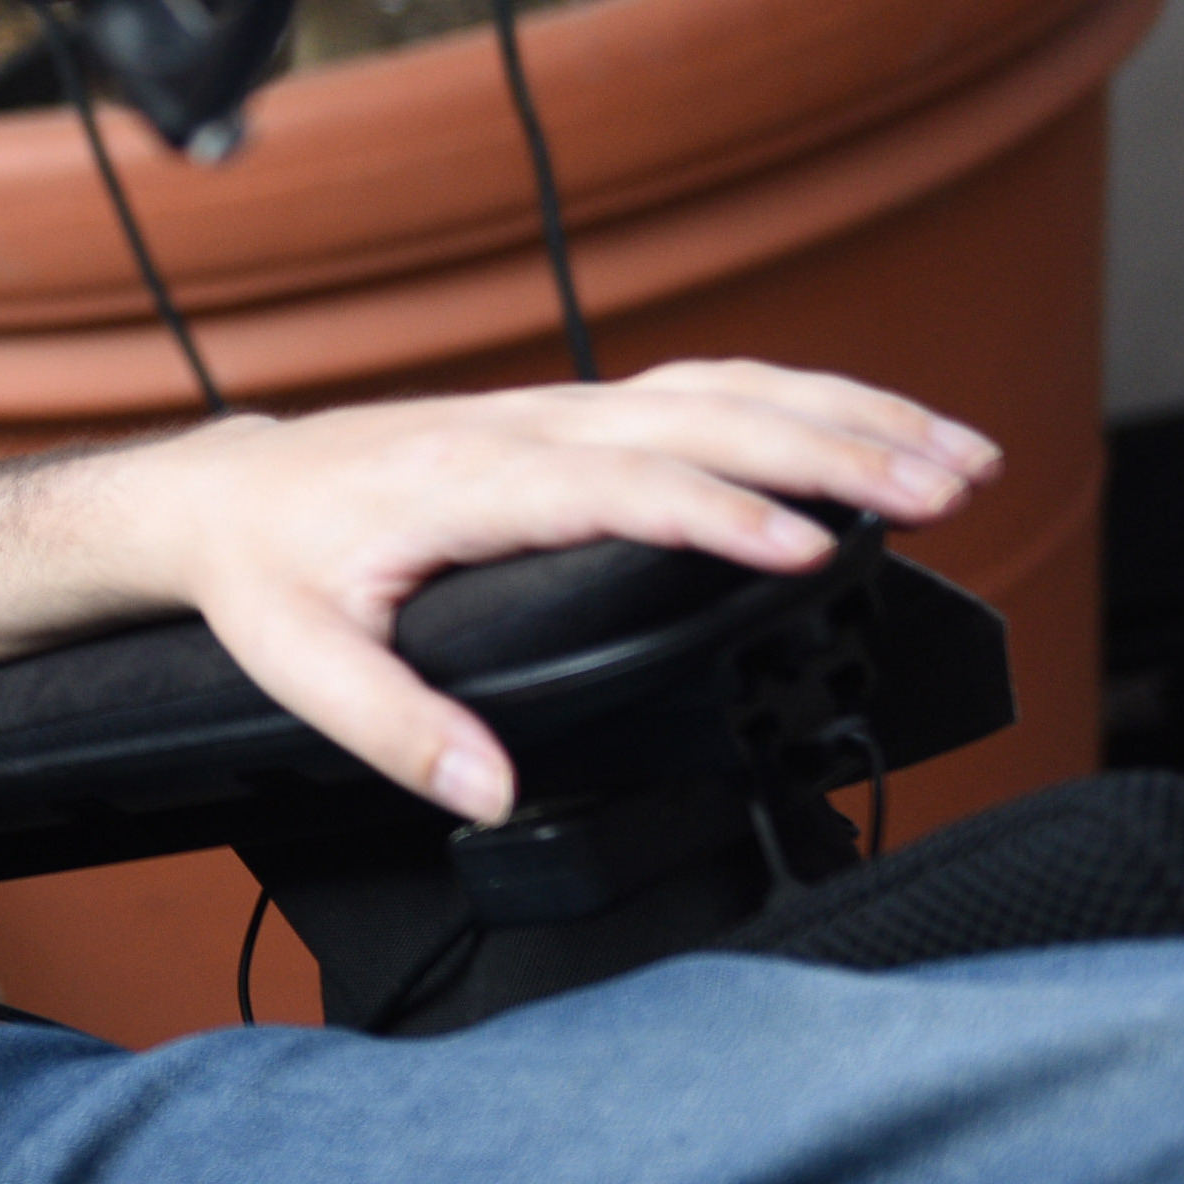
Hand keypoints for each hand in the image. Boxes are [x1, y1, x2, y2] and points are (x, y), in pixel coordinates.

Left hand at [146, 360, 994, 827]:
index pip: (617, 486)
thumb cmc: (264, 572)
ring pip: (722, 390)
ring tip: (959, 458)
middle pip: (702, 417)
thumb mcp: (295, 661)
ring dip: (847, 414)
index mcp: (465, 482)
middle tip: (945, 489)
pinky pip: (705, 392)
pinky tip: (877, 432)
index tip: (806, 549)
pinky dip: (802, 402)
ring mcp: (554, 413)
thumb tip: (489, 792)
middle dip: (833, 449)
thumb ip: (391, 728)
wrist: (224, 494)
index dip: (717, 515)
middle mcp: (523, 428)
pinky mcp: (573, 419)